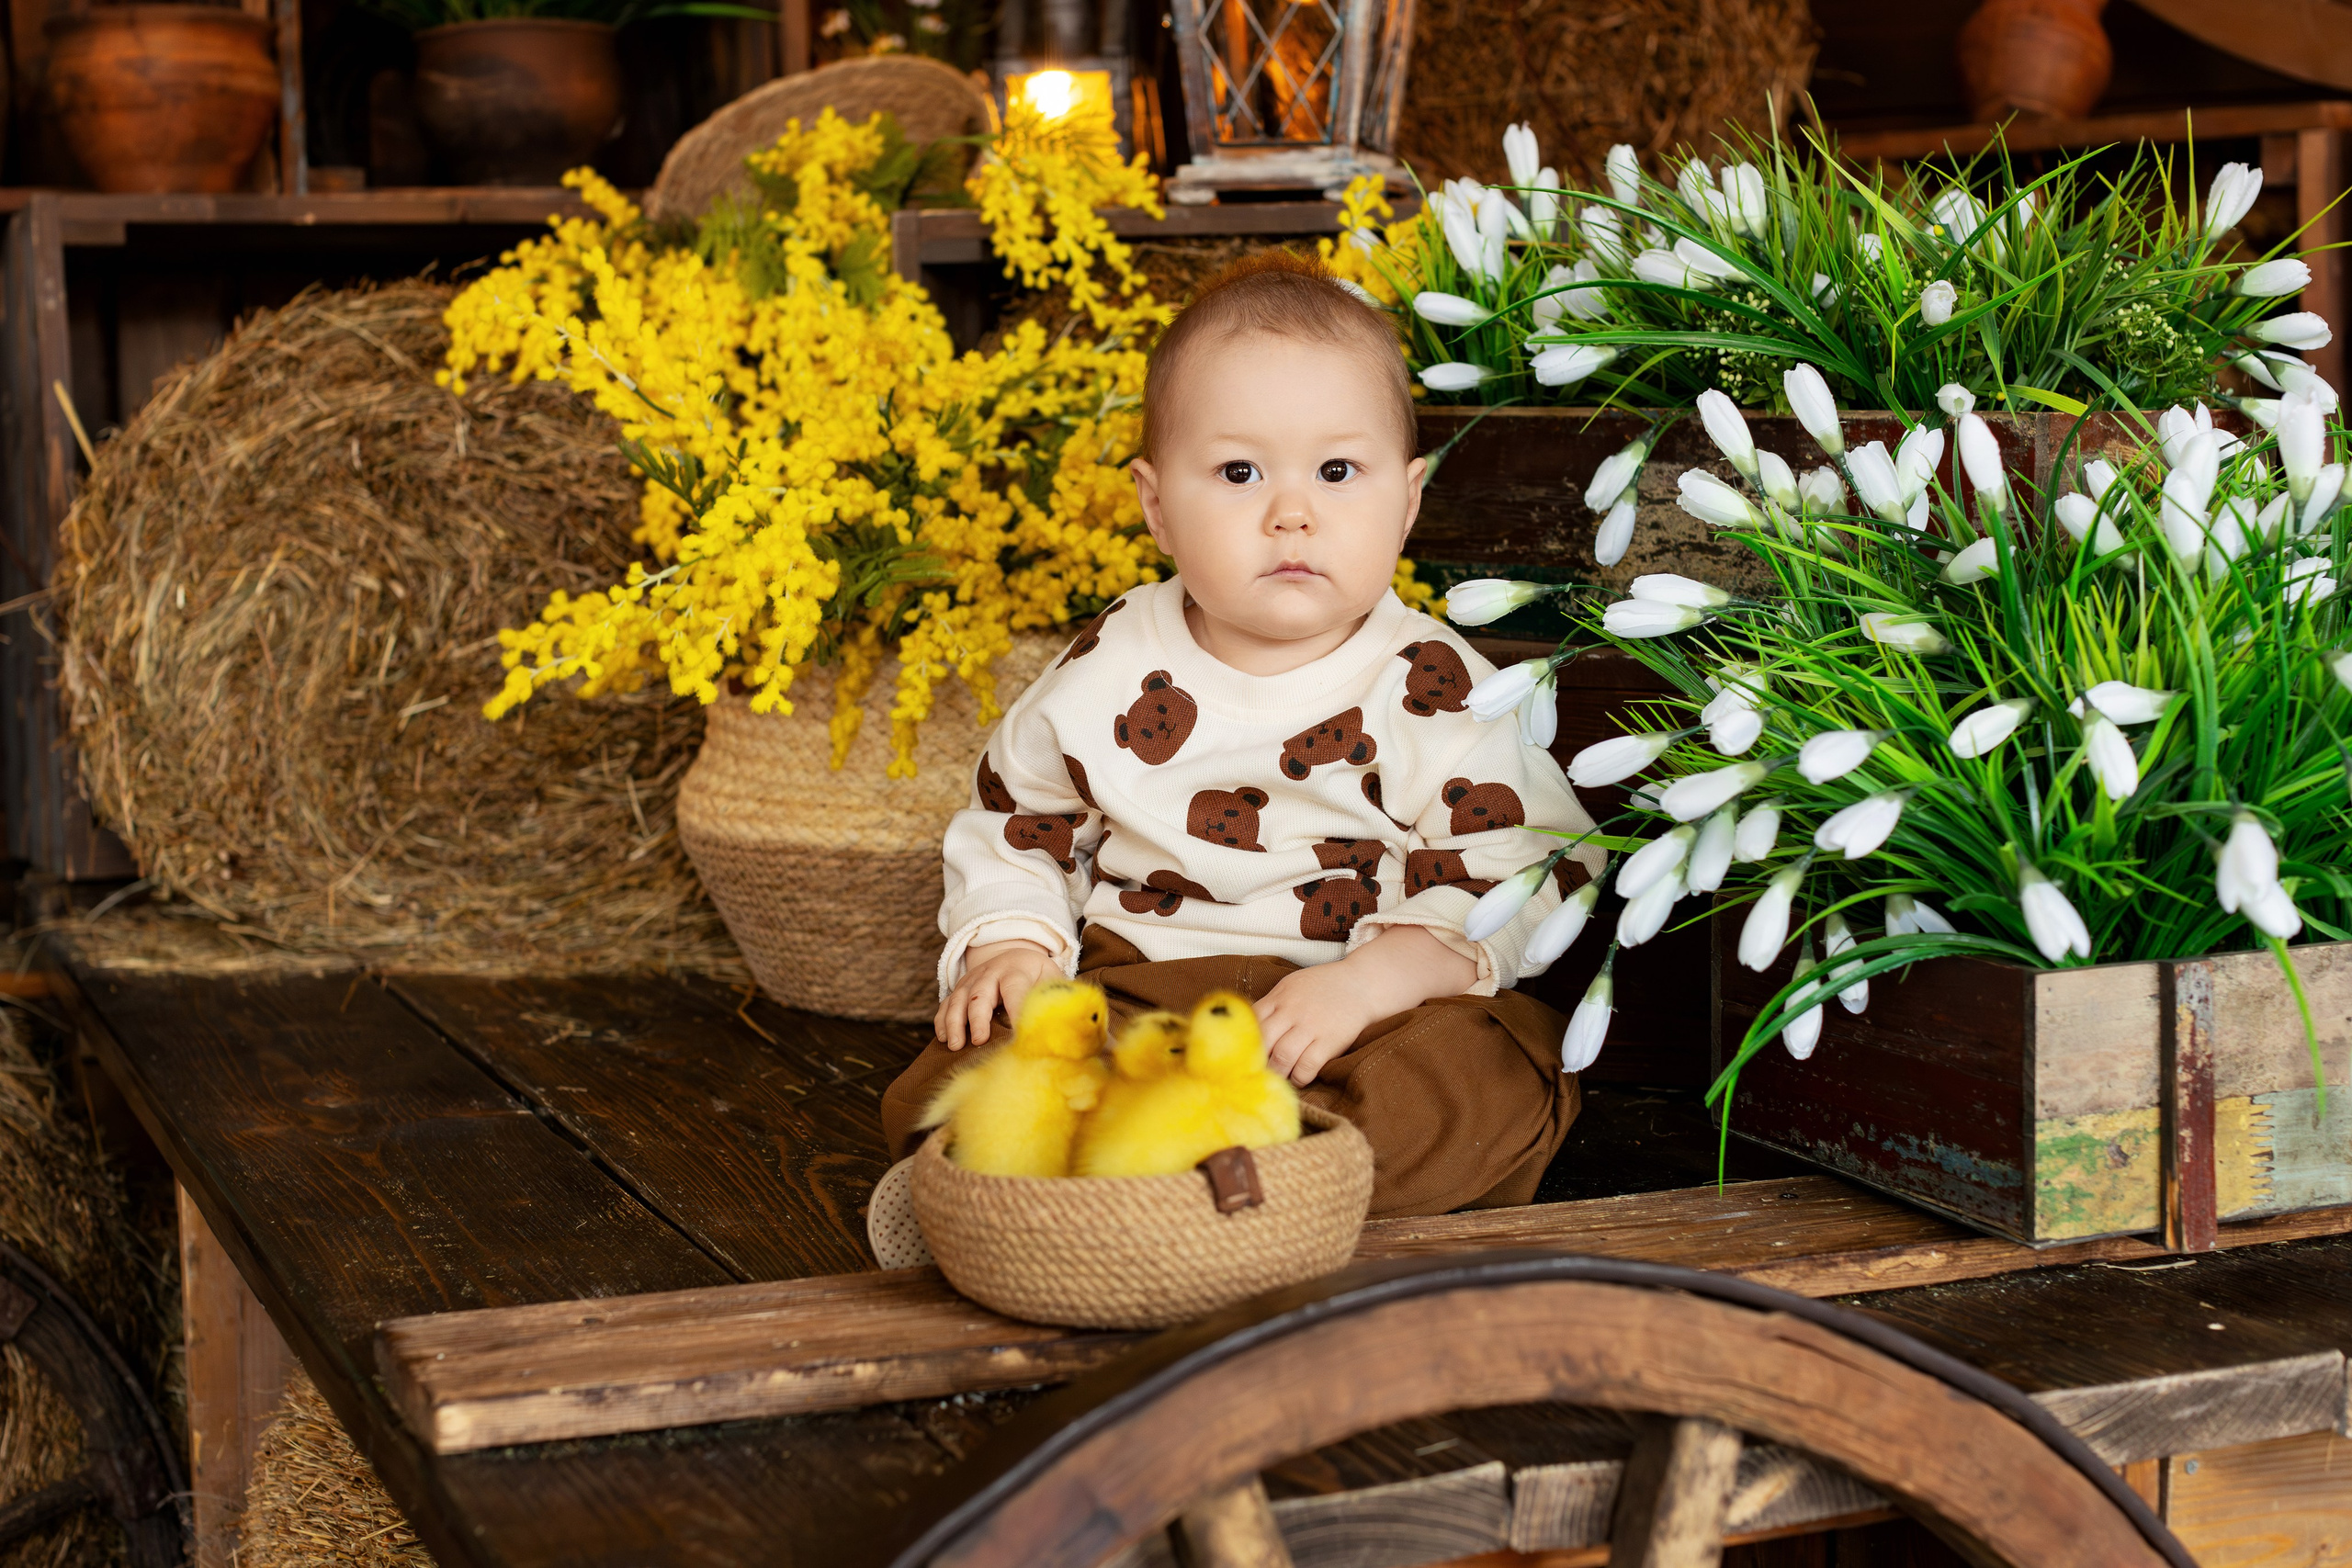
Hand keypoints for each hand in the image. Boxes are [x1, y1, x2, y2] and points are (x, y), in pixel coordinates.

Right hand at [936, 939, 1059, 1049]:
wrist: (1017, 957)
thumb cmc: (1037, 976)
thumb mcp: (1051, 979)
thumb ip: (1052, 998)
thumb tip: (1054, 1026)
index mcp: (1016, 970)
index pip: (1014, 989)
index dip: (1015, 1010)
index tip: (1018, 1035)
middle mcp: (990, 972)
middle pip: (980, 993)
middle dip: (978, 1018)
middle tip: (979, 1041)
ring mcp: (972, 980)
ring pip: (958, 998)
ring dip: (955, 1022)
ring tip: (955, 1045)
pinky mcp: (960, 989)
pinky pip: (946, 1004)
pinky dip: (942, 1021)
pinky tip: (944, 1039)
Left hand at [1256, 924, 1477, 1085]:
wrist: (1362, 984)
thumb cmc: (1324, 987)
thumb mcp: (1292, 985)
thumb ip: (1272, 1004)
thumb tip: (1247, 1027)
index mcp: (1279, 996)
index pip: (1250, 1021)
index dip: (1241, 1041)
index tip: (1238, 1056)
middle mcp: (1292, 1011)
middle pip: (1262, 1041)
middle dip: (1255, 1061)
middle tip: (1252, 1074)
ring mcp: (1311, 1026)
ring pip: (1282, 1056)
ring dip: (1276, 1072)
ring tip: (1275, 1079)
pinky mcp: (1330, 1041)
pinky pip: (1307, 1066)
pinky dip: (1299, 1077)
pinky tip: (1298, 1078)